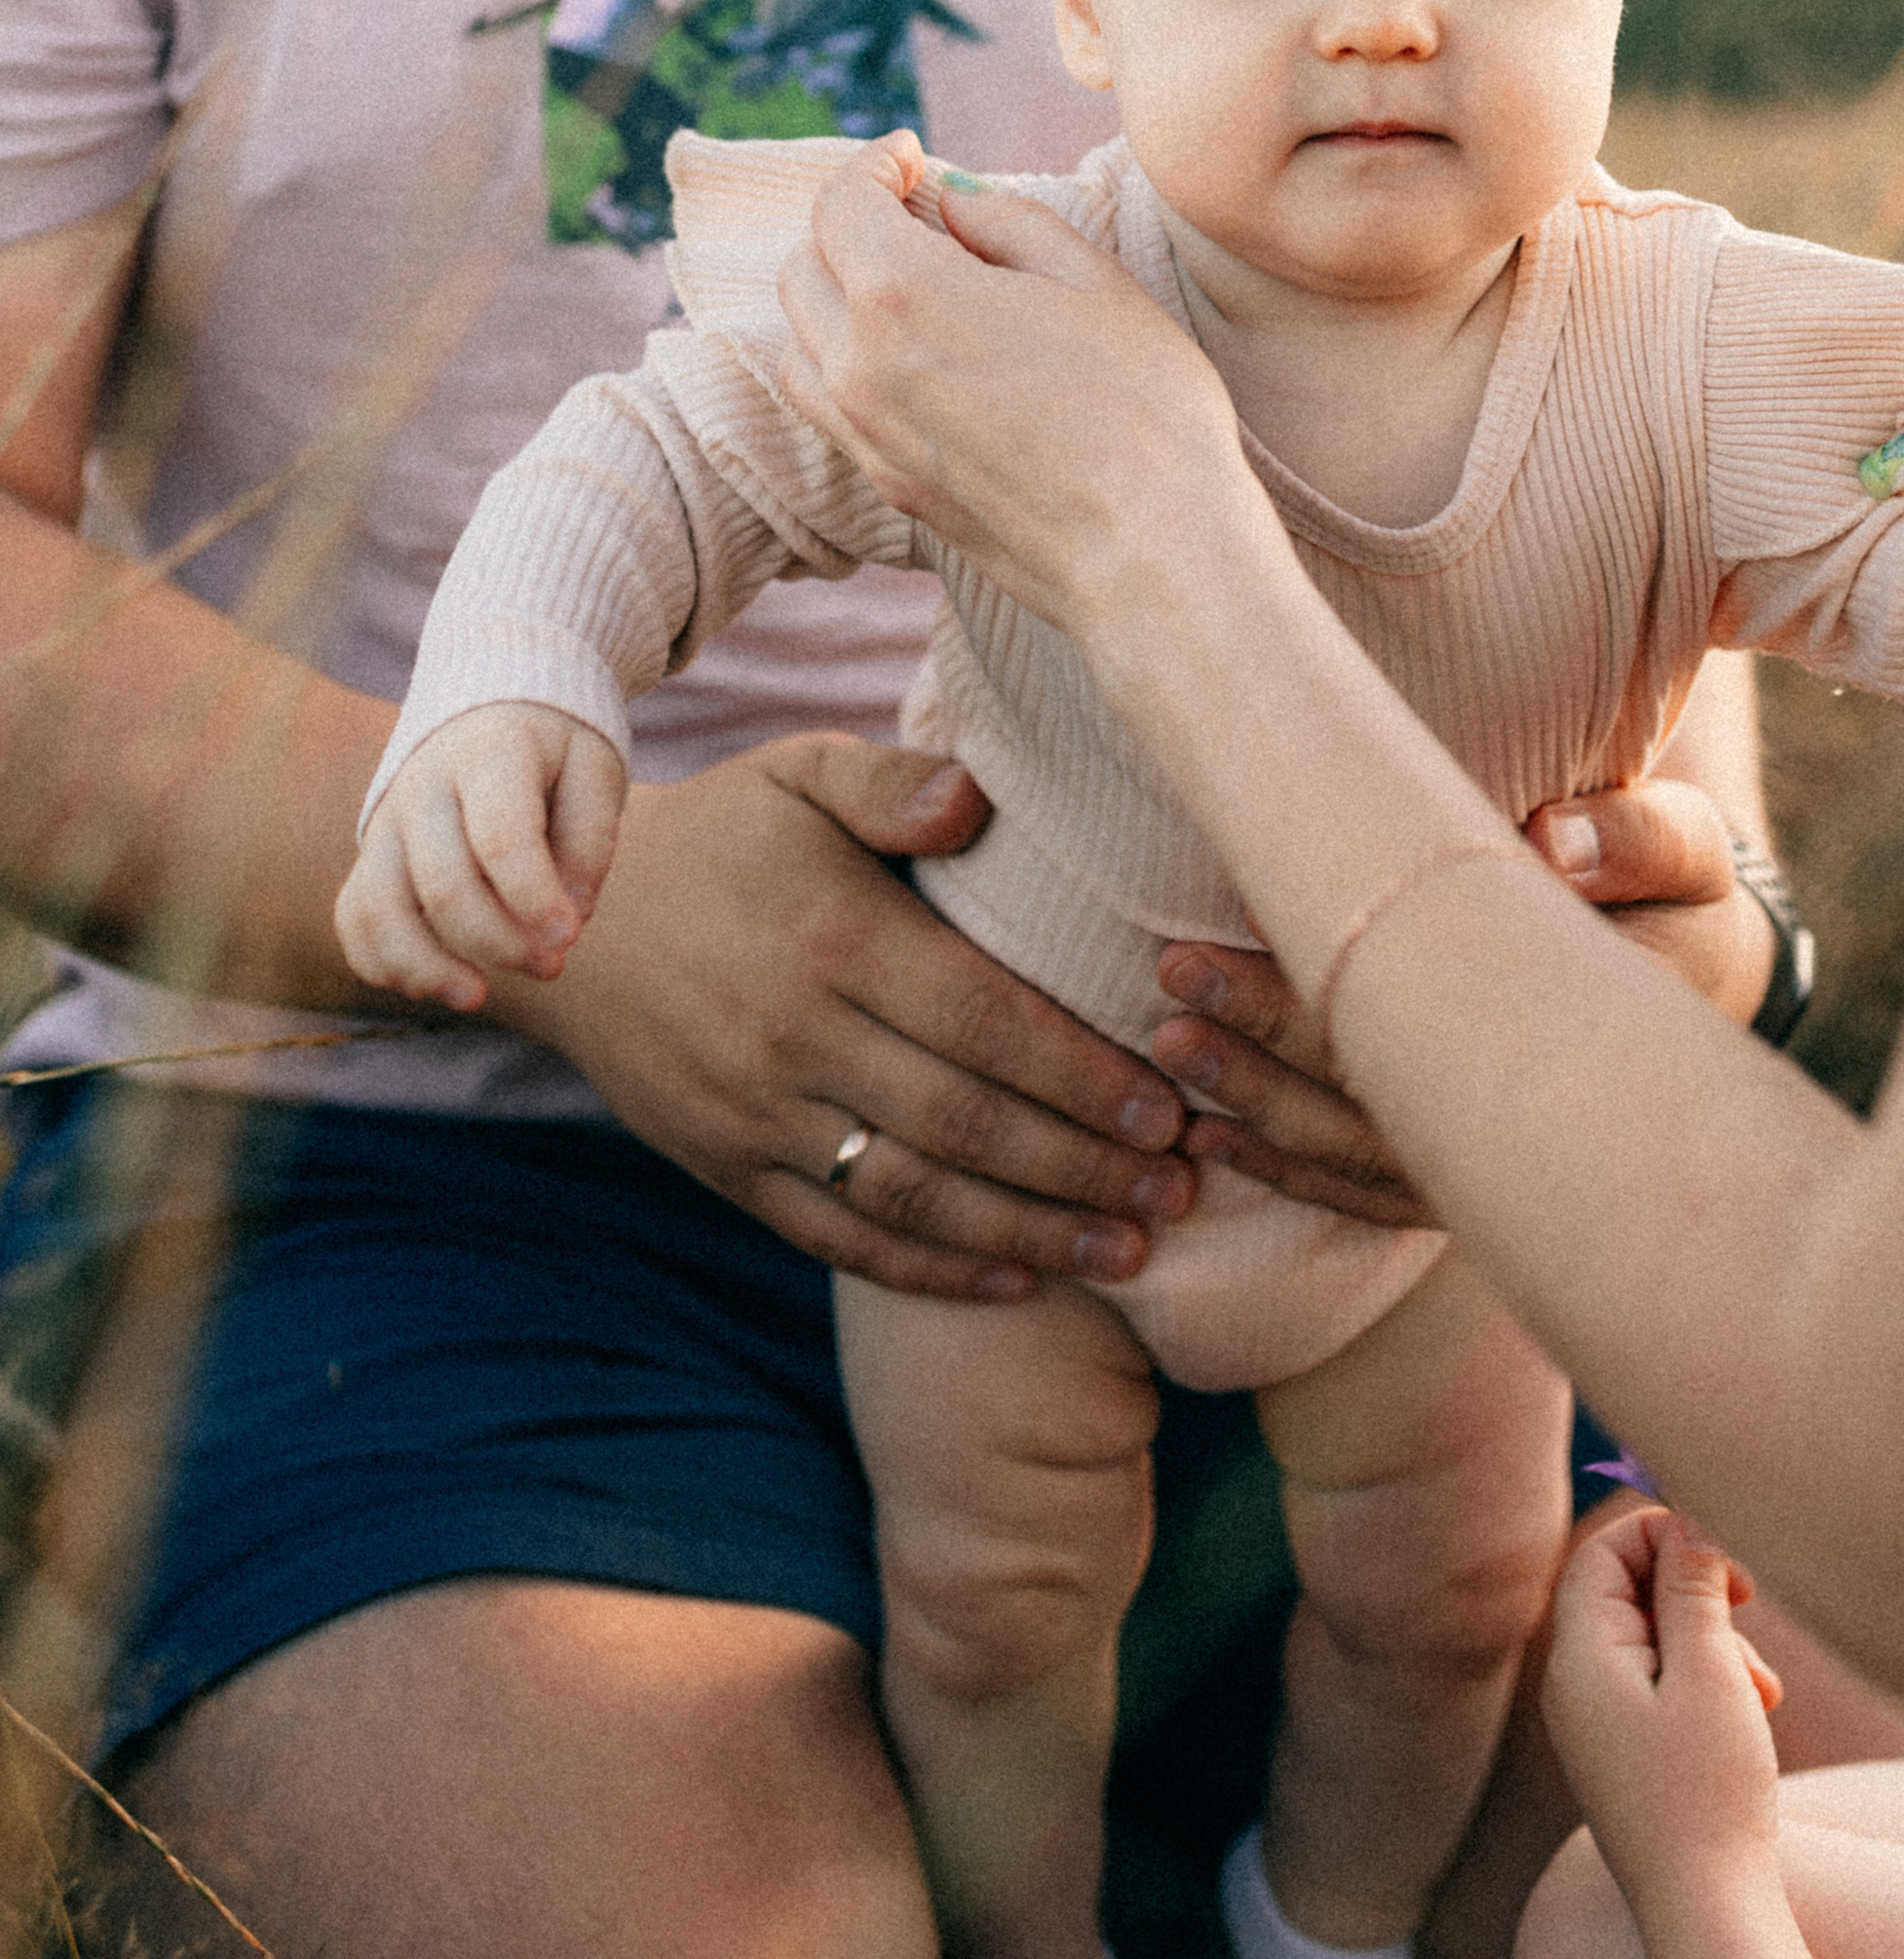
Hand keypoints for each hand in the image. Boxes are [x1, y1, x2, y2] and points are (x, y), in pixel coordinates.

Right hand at [337, 703, 625, 1009]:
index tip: (569, 937)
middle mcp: (423, 785)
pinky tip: (434, 985)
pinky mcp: (370, 854)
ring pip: (380, 907)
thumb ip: (589, 839)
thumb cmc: (553, 749)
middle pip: (443, 884)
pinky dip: (382, 962)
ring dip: (426, 967)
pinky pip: (354, 917)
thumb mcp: (593, 769)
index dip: (534, 898)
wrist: (489, 708)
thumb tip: (571, 916)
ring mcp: (387, 820)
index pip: (500, 836)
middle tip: (552, 966)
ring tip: (477, 997)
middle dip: (499, 942)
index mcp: (488, 752)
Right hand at [500, 729, 1203, 1299]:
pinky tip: (1016, 1280)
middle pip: (966, 1123)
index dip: (1081, 1072)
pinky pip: (841, 1237)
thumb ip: (893, 783)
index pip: (984, 1021)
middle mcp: (796, 1038)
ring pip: (915, 1196)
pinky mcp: (728, 1170)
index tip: (1170, 1105)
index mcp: (835, 940)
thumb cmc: (724, 835)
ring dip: (1032, 1232)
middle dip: (1085, 1164)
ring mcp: (757, 1116)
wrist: (567, 923)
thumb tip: (979, 798)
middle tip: (1185, 1187)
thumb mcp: (798, 774)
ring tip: (1131, 1249)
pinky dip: (932, 1269)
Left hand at [775, 135, 1251, 630]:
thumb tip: (948, 201)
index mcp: (903, 294)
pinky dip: (836, 356)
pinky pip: (822, 401)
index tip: (910, 156)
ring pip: (798, 337)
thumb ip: (1006, 223)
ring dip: (833, 291)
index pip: (841, 203)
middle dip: (849, 222)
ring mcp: (863, 433)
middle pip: (806, 265)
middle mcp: (858, 363)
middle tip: (910, 209)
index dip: (873, 164)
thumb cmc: (1144, 408)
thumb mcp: (1092, 281)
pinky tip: (896, 352)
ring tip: (899, 280)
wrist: (1152, 553)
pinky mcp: (884, 484)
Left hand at [1151, 777, 1768, 1199]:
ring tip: (1167, 1049)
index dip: (1312, 987)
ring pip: (1361, 1162)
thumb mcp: (1684, 853)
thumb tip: (1556, 840)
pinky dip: (1290, 1170)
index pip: (1425, 1019)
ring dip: (1256, 1109)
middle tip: (1168, 987)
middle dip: (1258, 1050)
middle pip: (1375, 1101)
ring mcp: (1499, 1166)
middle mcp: (1535, 1120)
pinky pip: (1372, 1198)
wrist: (1701, 992)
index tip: (1220, 930)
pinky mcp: (1469, 1185)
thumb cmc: (1673, 899)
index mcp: (1583, 1032)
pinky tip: (1214, 1135)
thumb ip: (1635, 840)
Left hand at [1543, 1510, 1793, 1945]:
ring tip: (1761, 1689)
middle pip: (1630, 1593)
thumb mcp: (1711, 1671)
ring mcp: (1597, 1724)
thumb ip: (1692, 1587)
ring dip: (1712, 1644)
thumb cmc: (1708, 1792)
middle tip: (1750, 1614)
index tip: (1726, 1561)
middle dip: (1697, 1596)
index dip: (1666, 1536)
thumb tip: (1688, 1519)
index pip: (1603, 1553)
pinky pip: (1658, 1687)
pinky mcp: (1624, 1754)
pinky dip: (1705, 1684)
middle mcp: (1575, 1686)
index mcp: (1580, 1658)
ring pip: (1654, 1641)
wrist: (1705, 1908)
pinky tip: (1751, 1711)